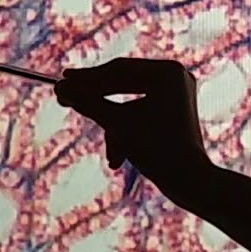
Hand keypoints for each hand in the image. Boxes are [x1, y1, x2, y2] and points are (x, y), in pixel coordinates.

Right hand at [54, 57, 216, 203]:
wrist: (189, 181)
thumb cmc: (156, 150)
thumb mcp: (117, 124)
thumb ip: (88, 103)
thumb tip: (61, 89)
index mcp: (167, 71)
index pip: (118, 70)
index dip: (86, 78)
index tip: (61, 81)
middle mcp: (176, 75)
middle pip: (123, 84)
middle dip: (96, 101)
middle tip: (64, 97)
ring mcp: (177, 92)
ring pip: (129, 104)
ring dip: (115, 128)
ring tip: (112, 155)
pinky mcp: (174, 109)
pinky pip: (141, 113)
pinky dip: (127, 130)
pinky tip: (119, 157)